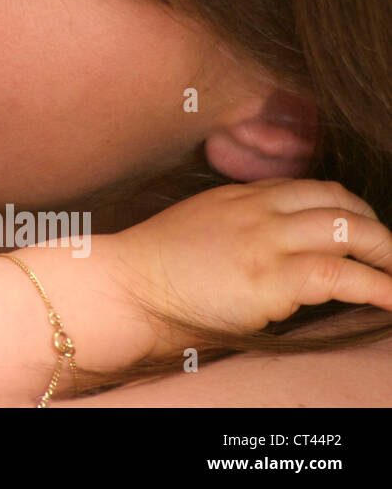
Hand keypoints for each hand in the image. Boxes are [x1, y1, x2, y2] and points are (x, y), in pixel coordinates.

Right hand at [109, 178, 391, 357]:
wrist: (123, 284)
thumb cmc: (149, 270)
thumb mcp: (194, 228)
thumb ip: (233, 226)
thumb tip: (266, 251)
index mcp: (238, 197)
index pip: (310, 189)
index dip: (344, 208)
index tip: (358, 230)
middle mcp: (257, 210)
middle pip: (339, 201)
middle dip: (375, 227)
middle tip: (389, 253)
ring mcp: (266, 240)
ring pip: (351, 231)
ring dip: (387, 255)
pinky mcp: (272, 277)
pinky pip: (342, 275)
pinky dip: (378, 287)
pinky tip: (390, 300)